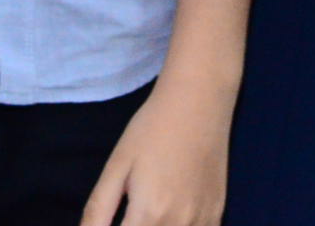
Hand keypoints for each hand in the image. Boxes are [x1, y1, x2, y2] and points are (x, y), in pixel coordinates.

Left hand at [80, 69, 236, 225]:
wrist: (199, 100)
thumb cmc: (151, 129)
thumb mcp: (116, 166)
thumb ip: (98, 210)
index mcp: (149, 215)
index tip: (111, 222)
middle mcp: (179, 224)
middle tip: (128, 215)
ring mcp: (202, 221)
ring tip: (146, 214)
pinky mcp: (217, 214)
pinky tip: (170, 216)